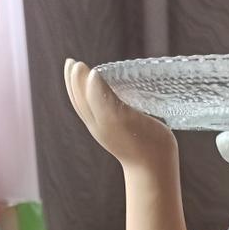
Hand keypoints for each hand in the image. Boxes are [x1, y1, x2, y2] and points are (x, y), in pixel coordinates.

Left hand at [63, 59, 177, 169]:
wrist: (154, 167)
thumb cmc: (139, 142)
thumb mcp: (117, 117)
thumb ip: (100, 96)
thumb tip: (89, 74)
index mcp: (96, 118)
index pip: (81, 94)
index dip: (77, 78)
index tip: (77, 62)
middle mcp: (99, 123)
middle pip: (81, 100)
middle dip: (75, 81)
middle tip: (74, 63)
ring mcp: (110, 129)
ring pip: (91, 106)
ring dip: (85, 89)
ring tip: (83, 75)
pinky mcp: (123, 131)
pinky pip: (106, 111)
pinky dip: (101, 98)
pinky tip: (108, 95)